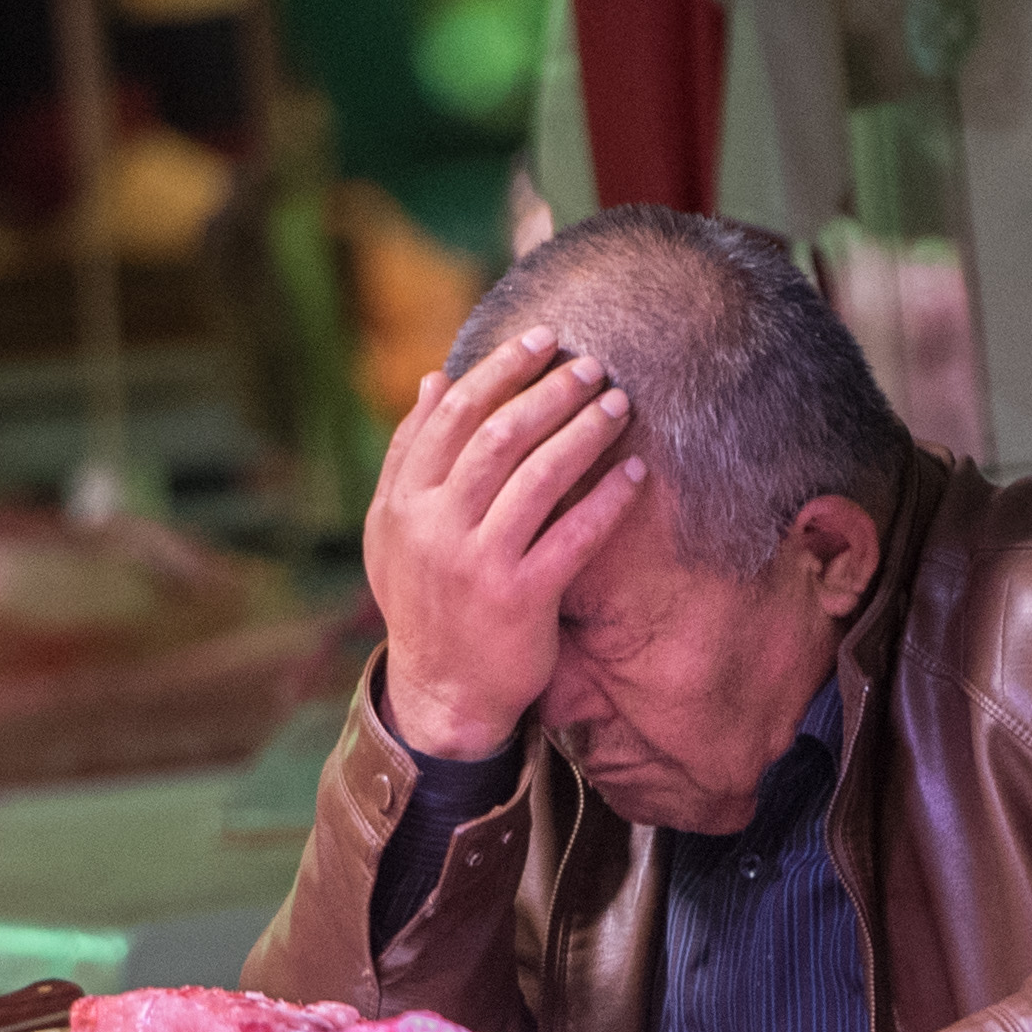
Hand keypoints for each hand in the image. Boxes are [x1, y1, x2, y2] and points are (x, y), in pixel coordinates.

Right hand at [363, 328, 648, 760]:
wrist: (441, 691)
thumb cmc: (424, 599)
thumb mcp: (394, 529)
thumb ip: (408, 455)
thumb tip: (434, 380)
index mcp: (403, 501)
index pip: (455, 414)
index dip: (502, 369)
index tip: (544, 340)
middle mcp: (435, 526)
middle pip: (499, 435)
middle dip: (551, 391)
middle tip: (593, 365)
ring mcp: (477, 563)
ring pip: (538, 476)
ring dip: (584, 432)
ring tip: (619, 404)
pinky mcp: (521, 598)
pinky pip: (574, 536)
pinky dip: (607, 499)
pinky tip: (636, 473)